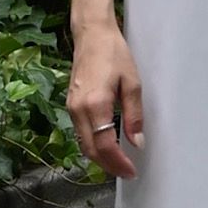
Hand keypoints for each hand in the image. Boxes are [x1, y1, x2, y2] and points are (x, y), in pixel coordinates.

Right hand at [68, 20, 144, 178]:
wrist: (91, 35)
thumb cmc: (114, 53)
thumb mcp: (133, 84)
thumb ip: (134, 116)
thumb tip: (136, 142)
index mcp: (96, 104)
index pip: (105, 145)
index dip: (118, 163)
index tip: (131, 171)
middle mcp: (79, 109)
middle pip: (90, 150)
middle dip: (108, 166)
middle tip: (126, 172)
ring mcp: (71, 107)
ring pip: (83, 143)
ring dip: (100, 157)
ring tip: (118, 163)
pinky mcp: (70, 104)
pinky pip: (80, 132)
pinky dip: (92, 144)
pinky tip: (106, 145)